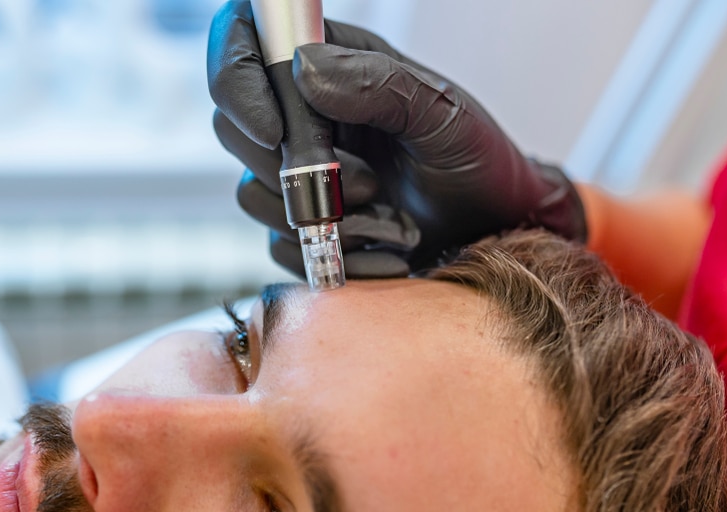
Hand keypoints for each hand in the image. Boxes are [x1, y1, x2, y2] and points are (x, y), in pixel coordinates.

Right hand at [207, 0, 585, 277]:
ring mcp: (297, 174)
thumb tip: (304, 69)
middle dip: (290, 168)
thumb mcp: (441, 113)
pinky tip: (382, 247)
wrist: (493, 230)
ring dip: (319, 216)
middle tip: (365, 185)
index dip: (238, 80)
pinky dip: (330, 254)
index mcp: (330, 63)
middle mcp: (304, 115)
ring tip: (386, 214)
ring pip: (253, 194)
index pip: (245, 42)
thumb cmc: (477, 162)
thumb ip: (377, 83)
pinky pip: (280, 245)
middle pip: (233, 128)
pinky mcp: (302, 225)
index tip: (273, 130)